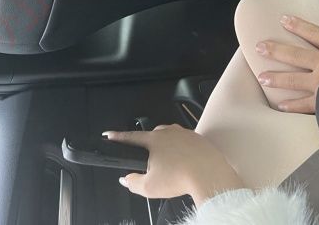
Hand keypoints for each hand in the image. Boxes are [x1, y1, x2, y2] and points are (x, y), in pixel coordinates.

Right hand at [104, 124, 243, 205]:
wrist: (208, 174)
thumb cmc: (179, 178)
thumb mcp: (149, 187)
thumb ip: (133, 182)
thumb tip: (126, 179)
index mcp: (154, 139)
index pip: (131, 136)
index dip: (118, 137)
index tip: (109, 134)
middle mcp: (169, 131)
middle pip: (152, 136)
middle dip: (148, 147)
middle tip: (151, 164)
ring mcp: (185, 132)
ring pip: (170, 138)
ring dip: (167, 149)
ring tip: (170, 166)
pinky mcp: (198, 138)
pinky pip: (185, 142)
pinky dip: (183, 152)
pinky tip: (184, 164)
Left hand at [256, 15, 318, 113]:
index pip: (314, 33)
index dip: (298, 26)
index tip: (283, 19)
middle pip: (295, 55)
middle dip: (276, 50)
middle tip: (259, 47)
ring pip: (293, 79)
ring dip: (276, 77)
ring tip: (262, 76)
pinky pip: (303, 104)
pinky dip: (291, 106)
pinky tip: (280, 106)